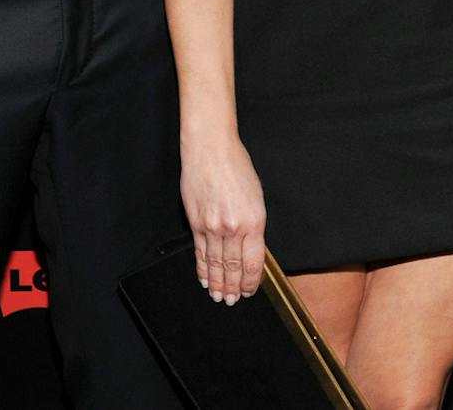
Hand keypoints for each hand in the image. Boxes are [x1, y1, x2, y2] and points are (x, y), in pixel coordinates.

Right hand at [181, 131, 265, 304]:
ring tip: (219, 296)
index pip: (253, 262)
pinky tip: (205, 279)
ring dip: (217, 283)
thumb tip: (250, 247)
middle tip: (232, 301)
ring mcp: (212, 228)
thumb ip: (253, 225)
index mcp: (254, 221)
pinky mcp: (196, 224)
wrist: (211, 151)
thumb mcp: (257, 196)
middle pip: (233, 267)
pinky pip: (200, 252)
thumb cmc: (237, 167)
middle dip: (233, 287)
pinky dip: (203, 268)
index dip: (251, 281)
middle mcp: (233, 228)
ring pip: (216, 264)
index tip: (250, 290)